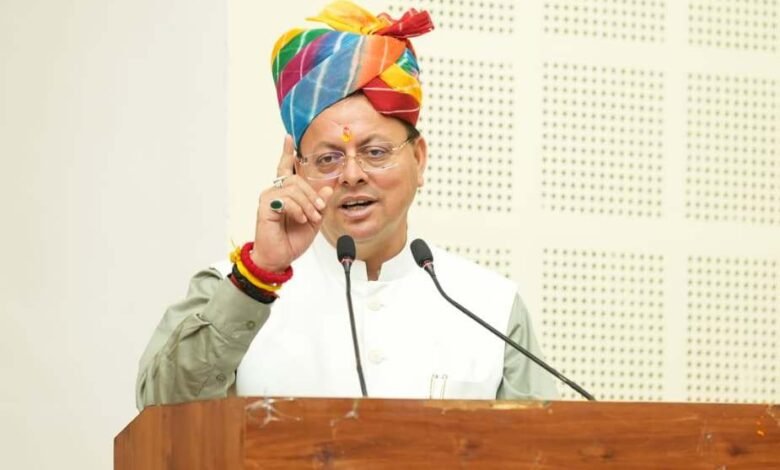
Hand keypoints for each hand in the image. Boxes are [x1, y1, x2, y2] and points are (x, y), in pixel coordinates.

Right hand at [250, 135, 332, 271]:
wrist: (279, 258)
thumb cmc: (291, 241)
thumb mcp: (313, 221)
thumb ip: (320, 204)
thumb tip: (328, 189)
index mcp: (286, 194)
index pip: (285, 168)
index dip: (286, 152)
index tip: (289, 138)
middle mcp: (275, 193)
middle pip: (296, 179)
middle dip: (312, 195)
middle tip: (319, 210)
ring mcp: (269, 198)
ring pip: (293, 188)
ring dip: (307, 204)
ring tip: (310, 218)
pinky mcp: (265, 207)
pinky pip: (286, 199)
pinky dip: (297, 209)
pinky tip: (300, 219)